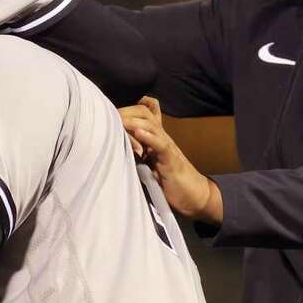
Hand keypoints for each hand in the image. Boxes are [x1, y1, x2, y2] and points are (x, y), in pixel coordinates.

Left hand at [119, 96, 223, 224]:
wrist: (192, 194)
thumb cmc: (168, 180)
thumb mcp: (147, 163)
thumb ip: (135, 152)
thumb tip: (112, 148)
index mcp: (154, 137)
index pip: (144, 112)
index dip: (128, 108)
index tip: (110, 111)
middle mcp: (161, 137)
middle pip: (144, 113)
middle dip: (126, 112)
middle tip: (110, 116)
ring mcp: (167, 147)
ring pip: (151, 125)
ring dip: (133, 122)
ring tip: (119, 121)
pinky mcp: (171, 160)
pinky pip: (161, 145)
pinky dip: (149, 137)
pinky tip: (138, 133)